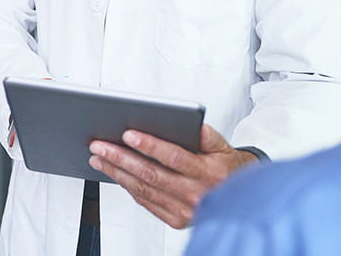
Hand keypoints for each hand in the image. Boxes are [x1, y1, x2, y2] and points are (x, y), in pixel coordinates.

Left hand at [86, 124, 256, 229]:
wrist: (241, 200)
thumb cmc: (227, 168)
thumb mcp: (223, 146)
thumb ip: (205, 133)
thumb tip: (185, 120)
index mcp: (208, 173)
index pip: (173, 157)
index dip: (149, 145)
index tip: (127, 134)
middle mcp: (196, 194)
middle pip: (151, 174)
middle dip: (121, 158)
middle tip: (99, 146)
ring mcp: (185, 211)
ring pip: (144, 190)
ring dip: (118, 173)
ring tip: (99, 158)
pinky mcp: (177, 221)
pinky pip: (147, 203)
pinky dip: (129, 188)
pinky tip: (116, 174)